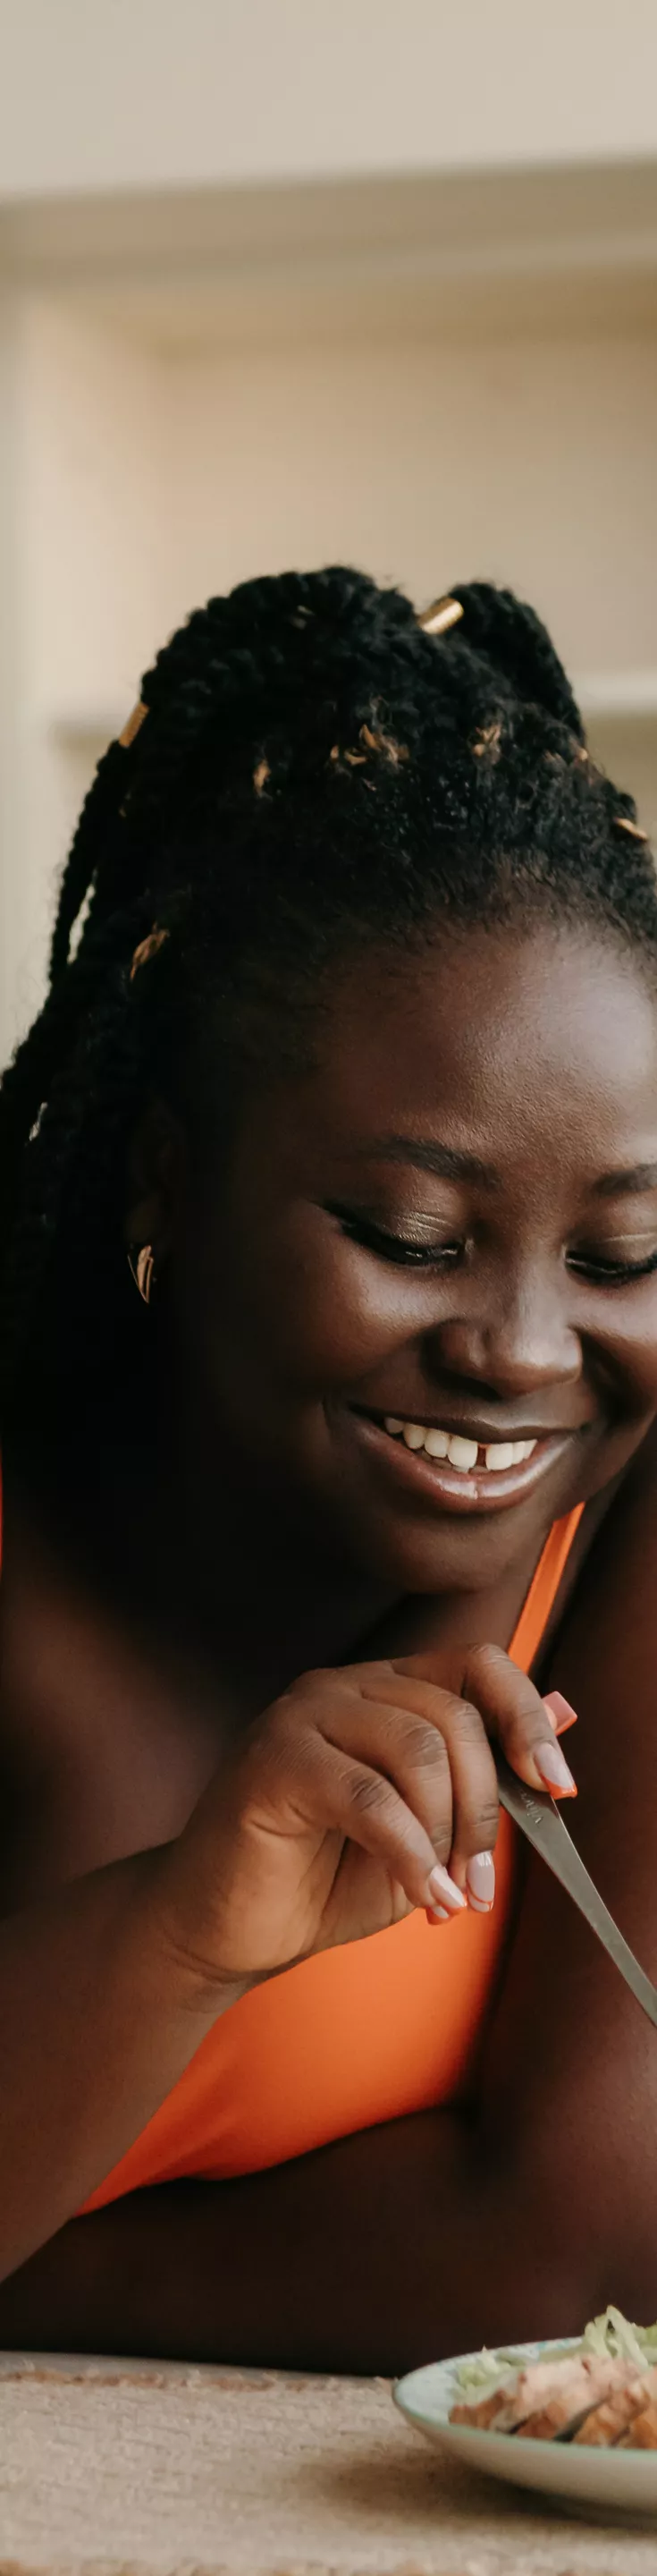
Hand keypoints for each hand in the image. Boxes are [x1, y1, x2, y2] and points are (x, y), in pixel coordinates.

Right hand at [159, 1646, 576, 1989]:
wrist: (227, 1931)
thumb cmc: (323, 1881)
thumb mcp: (428, 1834)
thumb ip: (486, 1775)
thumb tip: (566, 1709)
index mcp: (384, 1689)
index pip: (478, 1663)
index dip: (527, 1717)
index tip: (559, 1786)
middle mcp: (342, 1686)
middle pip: (455, 1718)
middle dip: (484, 1811)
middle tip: (478, 1885)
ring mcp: (301, 1714)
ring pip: (419, 1750)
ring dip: (448, 1836)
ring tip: (446, 1897)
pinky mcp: (271, 1759)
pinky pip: (370, 1798)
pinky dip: (411, 1855)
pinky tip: (424, 1897)